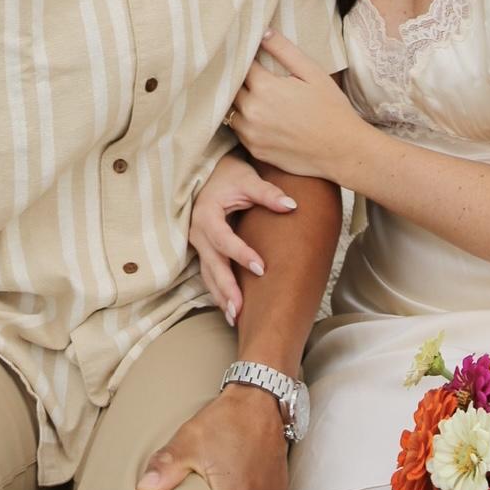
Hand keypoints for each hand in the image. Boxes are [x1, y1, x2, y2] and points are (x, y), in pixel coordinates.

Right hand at [191, 151, 297, 324]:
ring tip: (235, 317)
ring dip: (220, 296)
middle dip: (226, 288)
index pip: (224, 239)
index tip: (261, 268)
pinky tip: (229, 309)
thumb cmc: (229, 175)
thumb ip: (268, 193)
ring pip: (208, 274)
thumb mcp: (248, 179)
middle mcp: (197, 232)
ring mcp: (198, 244)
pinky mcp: (203, 250)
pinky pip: (208, 274)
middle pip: (212, 265)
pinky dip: (218, 291)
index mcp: (206, 215)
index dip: (241, 254)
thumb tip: (292, 206)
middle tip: (240, 309)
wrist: (209, 172)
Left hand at [231, 31, 359, 181]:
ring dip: (238, 102)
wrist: (343, 151)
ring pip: (231, 110)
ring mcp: (251, 134)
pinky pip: (239, 131)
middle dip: (237, 79)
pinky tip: (259, 117)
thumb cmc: (331, 109)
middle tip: (249, 74)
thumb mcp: (312, 73)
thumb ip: (284, 50)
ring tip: (253, 96)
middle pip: (231, 88)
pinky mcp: (254, 150)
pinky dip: (244, 122)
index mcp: (265, 87)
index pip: (239, 65)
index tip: (246, 54)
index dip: (243, 58)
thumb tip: (262, 32)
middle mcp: (252, 111)